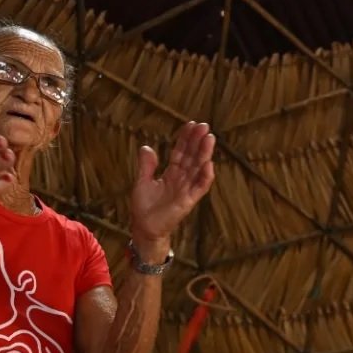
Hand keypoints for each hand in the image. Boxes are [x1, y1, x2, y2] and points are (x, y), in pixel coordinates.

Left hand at [128, 121, 215, 247]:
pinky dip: (205, 177)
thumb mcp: (142, 182)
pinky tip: (209, 164)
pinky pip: (199, 188)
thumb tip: (146, 147)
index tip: (191, 125)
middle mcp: (181, 179)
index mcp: (171, 173)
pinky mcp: (188, 201)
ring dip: (204, 154)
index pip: (181, 152)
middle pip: (192, 157)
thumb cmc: (144, 207)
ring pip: (198, 168)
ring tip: (209, 138)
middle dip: (198, 141)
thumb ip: (146, 165)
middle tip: (204, 126)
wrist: (144, 228)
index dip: (186, 139)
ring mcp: (186, 189)